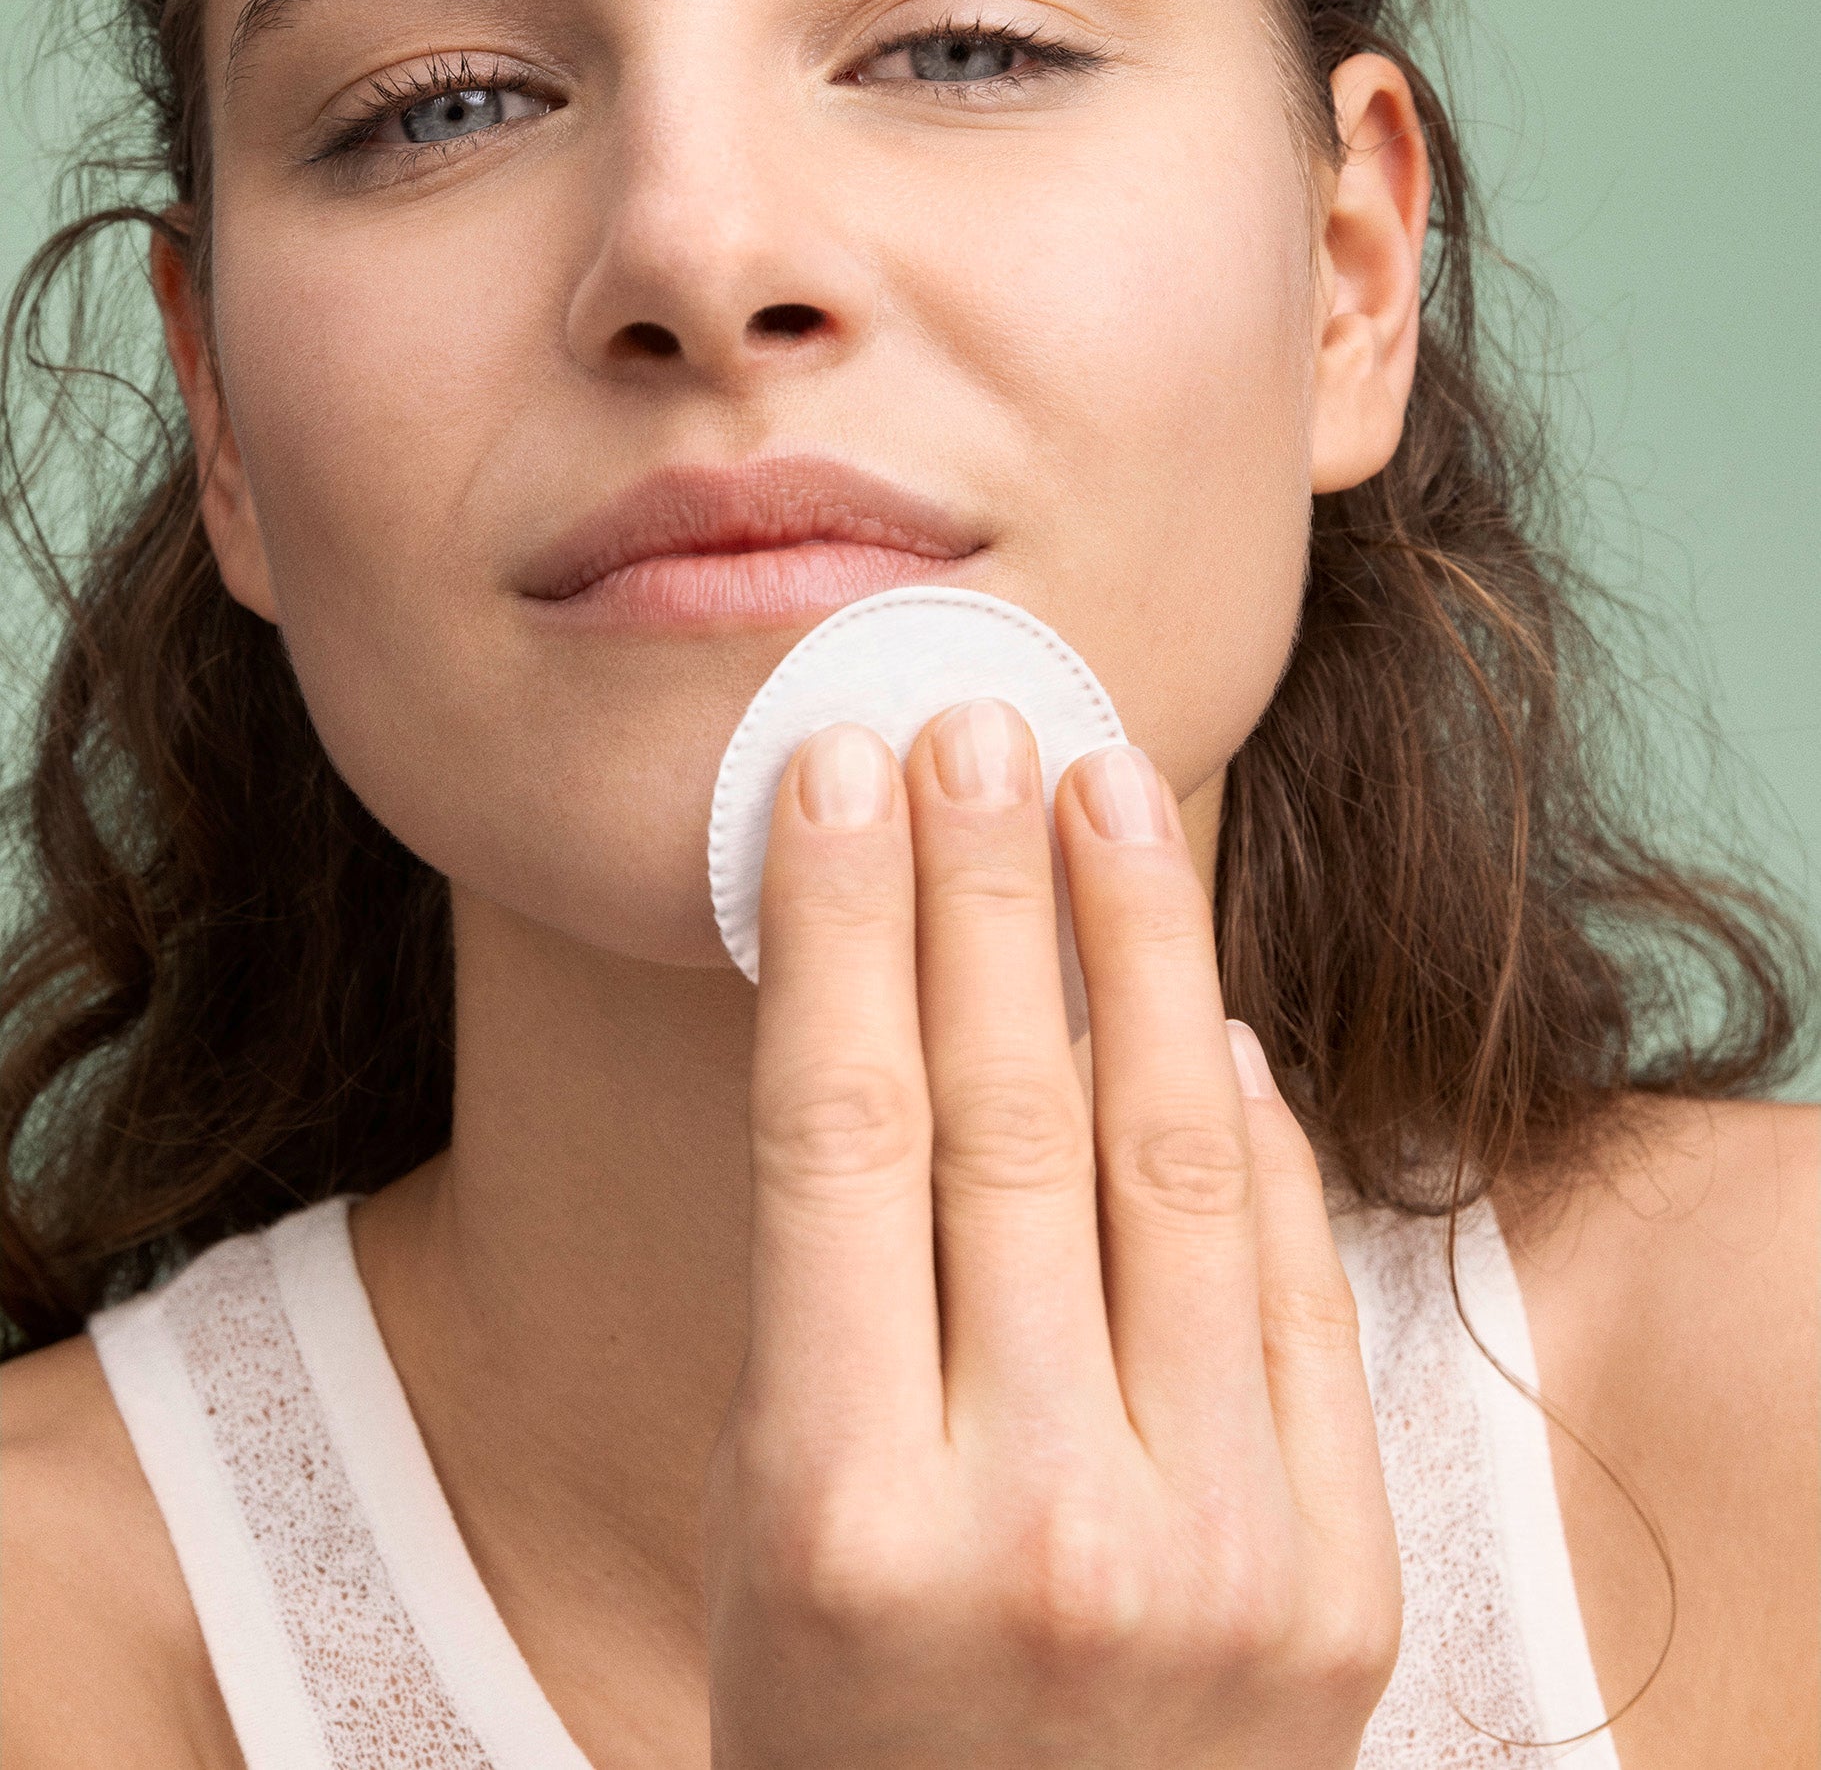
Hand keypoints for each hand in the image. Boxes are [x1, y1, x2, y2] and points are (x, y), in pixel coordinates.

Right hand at [705, 701, 1400, 1768]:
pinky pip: (1290, 1285)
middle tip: (976, 721)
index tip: (838, 768)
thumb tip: (943, 1016)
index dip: (842, 921)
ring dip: (1137, 942)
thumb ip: (844, 1286)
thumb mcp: (771, 1515)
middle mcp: (1038, 1527)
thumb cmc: (846, 1710)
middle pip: (1012, 1113)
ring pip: (1173, 1163)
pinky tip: (1194, 998)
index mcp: (843, 1512)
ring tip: (1101, 789)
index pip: (843, 1132)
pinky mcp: (1340, 1587)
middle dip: (988, 884)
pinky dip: (1247, 1125)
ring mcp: (1214, 1562)